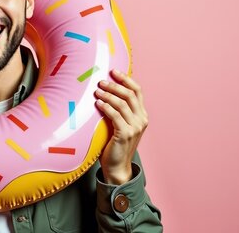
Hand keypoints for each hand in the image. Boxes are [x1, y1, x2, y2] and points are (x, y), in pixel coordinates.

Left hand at [94, 69, 147, 184]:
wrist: (117, 167)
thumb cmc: (115, 144)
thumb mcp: (121, 124)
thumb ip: (119, 110)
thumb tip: (106, 90)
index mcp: (142, 115)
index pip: (137, 91)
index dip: (126, 79)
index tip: (114, 71)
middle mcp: (141, 119)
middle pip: (130, 95)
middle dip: (115, 85)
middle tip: (100, 81)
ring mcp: (135, 127)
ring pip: (122, 104)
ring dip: (108, 95)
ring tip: (96, 91)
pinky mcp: (125, 134)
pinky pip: (116, 116)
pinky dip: (106, 107)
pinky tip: (98, 103)